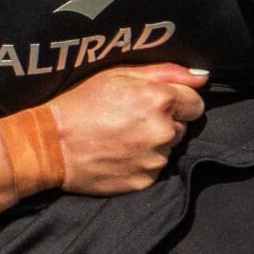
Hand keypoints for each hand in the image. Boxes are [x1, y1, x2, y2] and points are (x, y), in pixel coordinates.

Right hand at [43, 63, 207, 192]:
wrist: (50, 145)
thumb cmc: (81, 103)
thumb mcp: (119, 74)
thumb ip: (167, 72)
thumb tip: (202, 78)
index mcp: (160, 100)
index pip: (196, 103)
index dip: (177, 101)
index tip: (154, 103)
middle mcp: (163, 131)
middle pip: (181, 127)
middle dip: (164, 122)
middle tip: (131, 120)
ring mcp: (154, 159)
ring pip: (167, 149)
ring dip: (152, 144)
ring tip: (121, 138)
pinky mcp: (143, 180)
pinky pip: (154, 169)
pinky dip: (141, 163)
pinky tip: (118, 154)